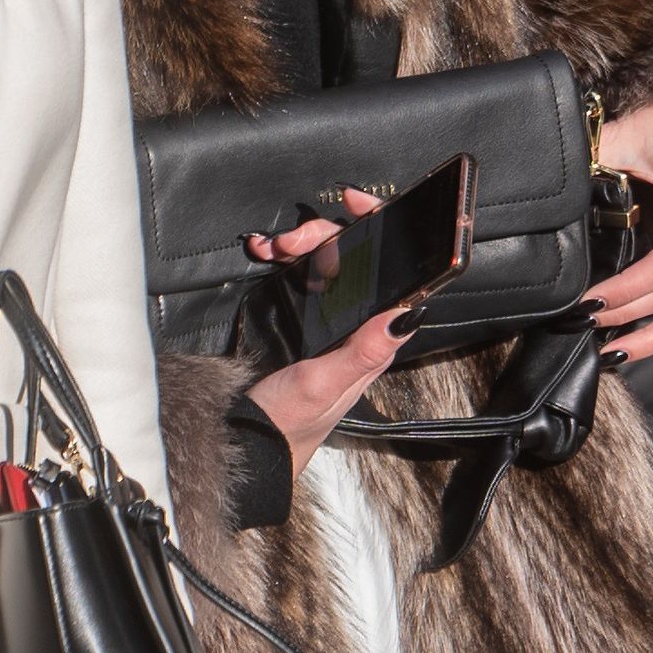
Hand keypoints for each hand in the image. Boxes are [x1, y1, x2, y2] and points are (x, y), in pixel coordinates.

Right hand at [238, 194, 432, 478]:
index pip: (397, 276)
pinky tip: (264, 254)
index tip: (358, 204)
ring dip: (301, 244)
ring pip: (327, 262)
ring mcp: (329, 322)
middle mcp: (357, 328)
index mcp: (373, 340)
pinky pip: (300, 275)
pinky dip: (282, 257)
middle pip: (356, 259)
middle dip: (325, 236)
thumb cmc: (286, 426)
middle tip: (293, 242)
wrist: (244, 448)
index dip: (383, 231)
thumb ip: (363, 351)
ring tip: (274, 248)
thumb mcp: (322, 386)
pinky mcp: (300, 321)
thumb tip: (407, 312)